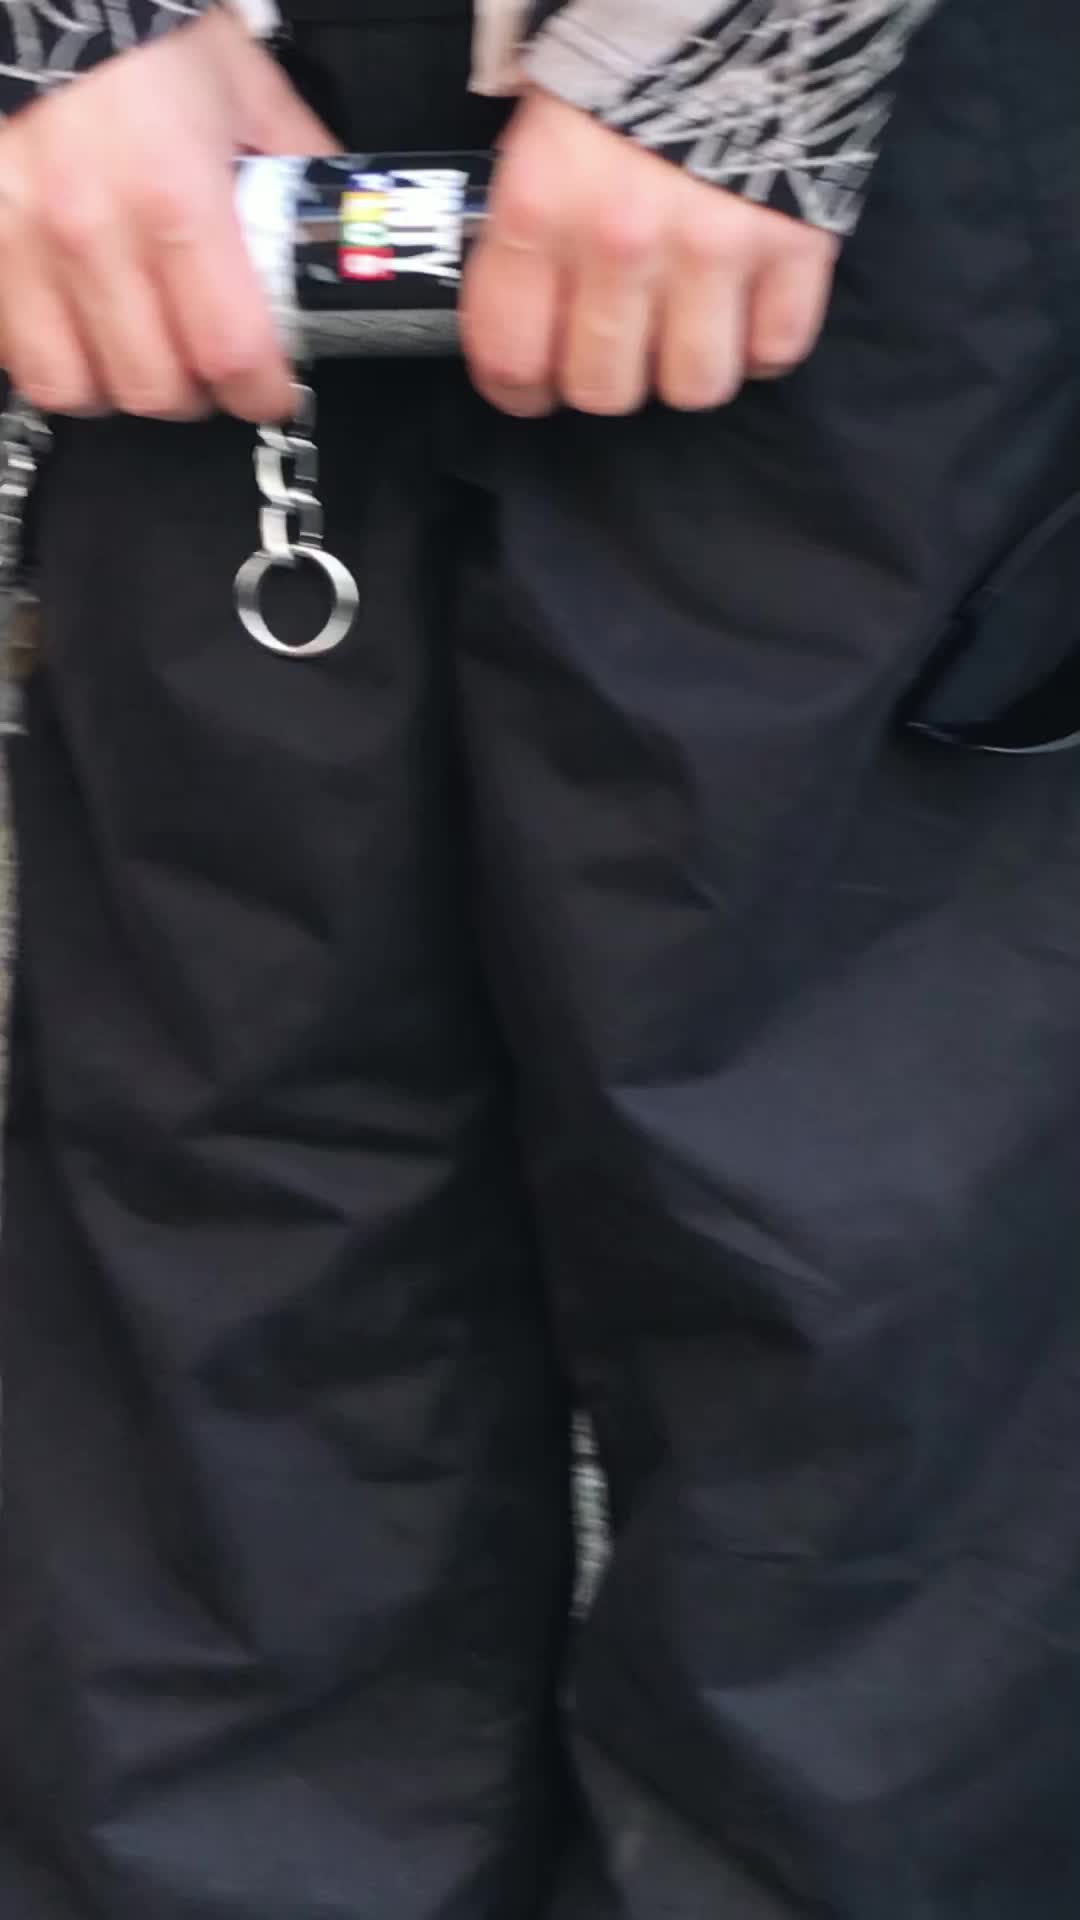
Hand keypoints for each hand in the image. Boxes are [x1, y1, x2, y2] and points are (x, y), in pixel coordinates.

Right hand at [0, 10, 335, 421]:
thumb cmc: (134, 25)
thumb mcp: (239, 81)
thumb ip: (293, 159)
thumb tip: (337, 216)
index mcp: (174, 195)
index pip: (229, 351)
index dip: (261, 389)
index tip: (272, 388)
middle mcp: (90, 228)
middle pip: (154, 388)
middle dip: (194, 393)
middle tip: (207, 367)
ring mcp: (21, 240)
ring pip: (73, 386)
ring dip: (115, 385)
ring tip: (139, 354)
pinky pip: (14, 348)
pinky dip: (53, 353)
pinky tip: (79, 324)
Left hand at [463, 91, 838, 418]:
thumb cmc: (624, 50)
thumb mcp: (541, 125)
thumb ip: (529, 224)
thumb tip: (524, 310)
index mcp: (542, 207)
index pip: (511, 356)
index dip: (518, 390)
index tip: (532, 386)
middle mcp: (623, 241)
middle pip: (605, 390)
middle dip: (605, 378)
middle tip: (615, 347)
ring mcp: (716, 248)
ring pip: (694, 385)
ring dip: (687, 368)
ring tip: (687, 328)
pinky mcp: (796, 244)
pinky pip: (778, 348)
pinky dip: (764, 344)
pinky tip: (748, 309)